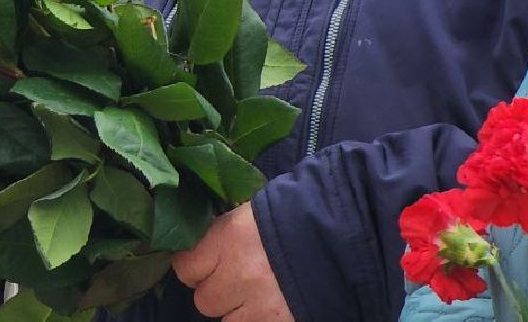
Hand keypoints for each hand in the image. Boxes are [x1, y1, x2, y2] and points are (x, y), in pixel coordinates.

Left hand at [172, 203, 292, 320]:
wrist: (342, 238)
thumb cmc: (292, 218)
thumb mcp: (249, 216)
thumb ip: (221, 236)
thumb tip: (201, 248)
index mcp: (227, 238)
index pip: (185, 267)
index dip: (194, 267)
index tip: (204, 265)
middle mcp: (238, 274)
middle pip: (204, 300)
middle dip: (217, 291)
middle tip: (235, 280)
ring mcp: (258, 305)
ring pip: (226, 321)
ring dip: (237, 310)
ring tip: (257, 293)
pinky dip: (257, 318)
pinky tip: (270, 305)